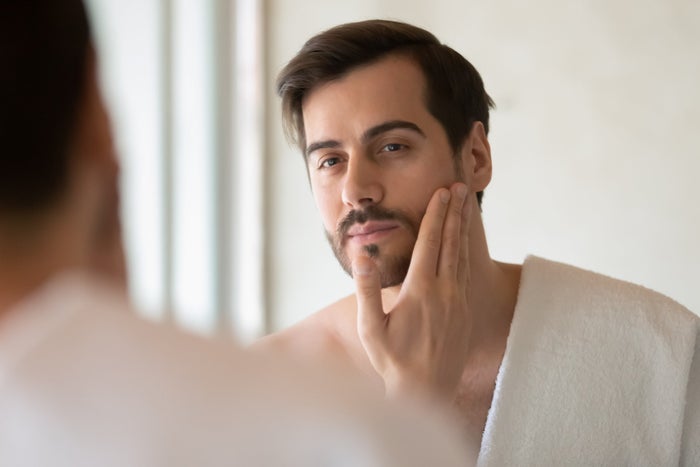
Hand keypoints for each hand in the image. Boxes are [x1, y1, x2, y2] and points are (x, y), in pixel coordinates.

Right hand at [353, 182, 472, 402]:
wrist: (426, 392)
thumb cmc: (392, 361)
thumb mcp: (371, 327)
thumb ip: (367, 288)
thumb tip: (363, 254)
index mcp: (421, 290)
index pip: (430, 243)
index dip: (436, 214)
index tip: (442, 191)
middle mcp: (445, 291)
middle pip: (451, 243)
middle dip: (455, 212)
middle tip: (460, 187)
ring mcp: (458, 301)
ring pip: (462, 256)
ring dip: (462, 229)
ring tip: (465, 206)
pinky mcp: (464, 311)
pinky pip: (466, 272)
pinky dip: (465, 252)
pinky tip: (463, 245)